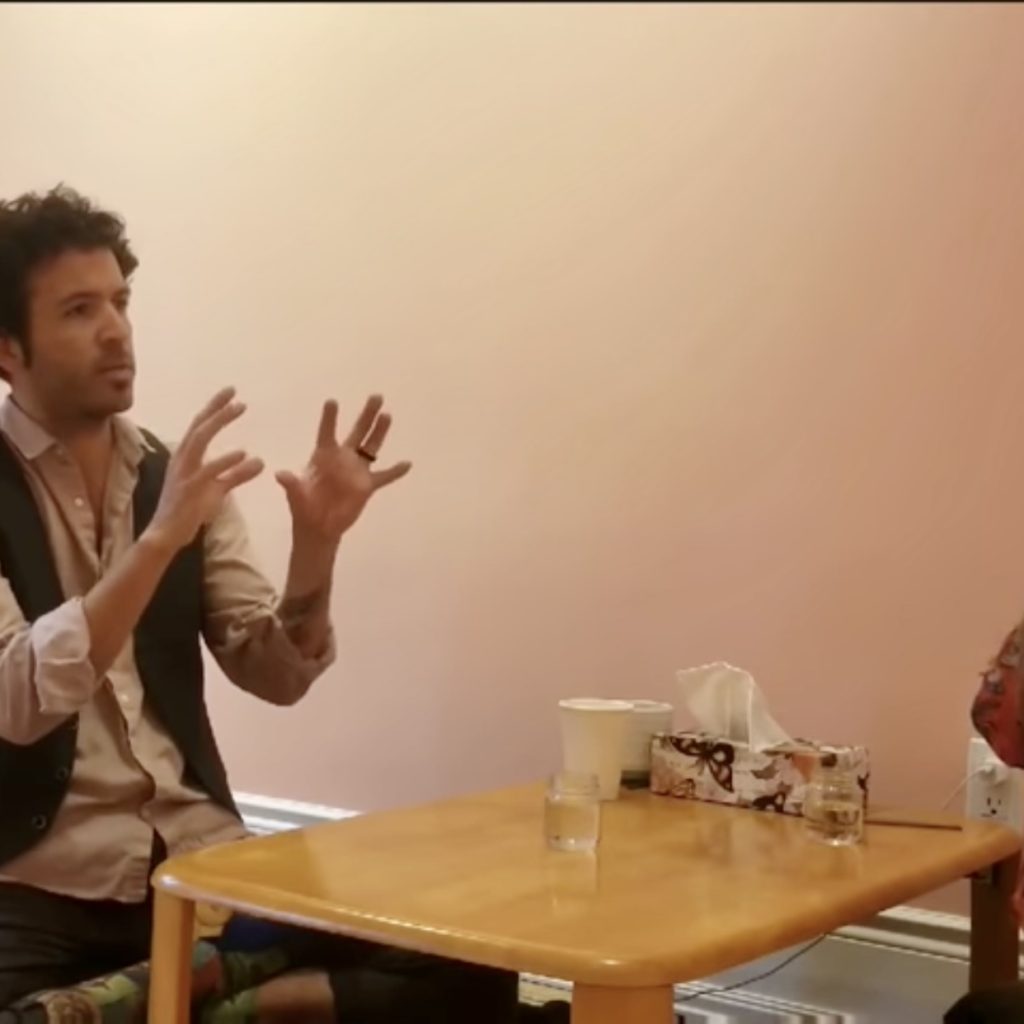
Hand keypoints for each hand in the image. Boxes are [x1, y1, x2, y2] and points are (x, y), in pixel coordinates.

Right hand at [146, 387, 263, 552]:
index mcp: (185, 457)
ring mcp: (184, 473)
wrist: (165, 536)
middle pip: (199, 426)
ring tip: (240, 407)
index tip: (231, 394)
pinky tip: (242, 452)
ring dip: (220, 421)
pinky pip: (208, 471)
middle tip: (235, 392)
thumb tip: (259, 461)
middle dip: (216, 407)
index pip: (199, 427)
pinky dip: (225, 461)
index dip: (214, 408)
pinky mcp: (189, 490)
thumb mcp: (216, 489)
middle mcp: (181, 460)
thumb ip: (237, 474)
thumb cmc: (188, 511)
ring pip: (200, 440)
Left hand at [275, 395, 411, 545]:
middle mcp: (343, 458)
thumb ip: (292, 484)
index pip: (327, 432)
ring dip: (380, 431)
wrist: (318, 527)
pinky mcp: (367, 486)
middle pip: (357, 431)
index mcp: (323, 456)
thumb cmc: (304, 508)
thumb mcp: (295, 496)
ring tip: (387, 415)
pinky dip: (395, 471)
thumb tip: (280, 475)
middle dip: (367, 414)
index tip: (332, 401)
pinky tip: (407, 463)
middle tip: (376, 396)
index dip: (329, 418)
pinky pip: (384, 476)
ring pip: (371, 446)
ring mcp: (356, 471)